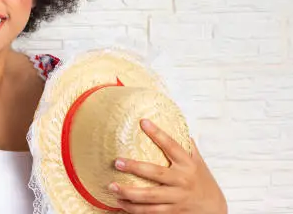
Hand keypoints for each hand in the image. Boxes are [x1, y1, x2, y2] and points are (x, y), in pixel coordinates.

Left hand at [108, 119, 226, 213]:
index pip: (172, 145)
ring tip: (112, 186)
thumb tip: (173, 123)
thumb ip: (186, 145)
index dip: (158, 134)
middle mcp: (182, 180)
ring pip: (150, 197)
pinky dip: (134, 209)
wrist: (215, 209)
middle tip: (117, 162)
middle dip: (135, 168)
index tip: (143, 122)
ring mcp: (176, 198)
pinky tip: (121, 203)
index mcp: (188, 164)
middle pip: (156, 174)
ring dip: (129, 192)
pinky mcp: (172, 212)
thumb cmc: (202, 181)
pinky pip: (150, 212)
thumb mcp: (198, 161)